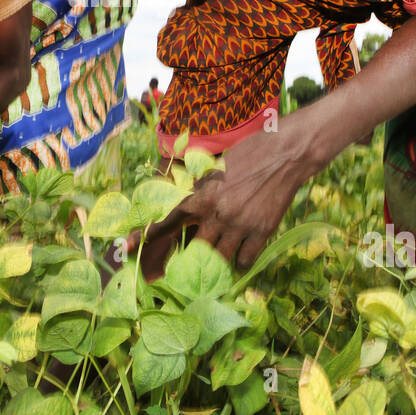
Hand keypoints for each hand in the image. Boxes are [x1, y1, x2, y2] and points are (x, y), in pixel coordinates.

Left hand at [126, 124, 315, 279]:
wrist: (286, 153)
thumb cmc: (250, 151)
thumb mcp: (215, 166)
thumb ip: (199, 186)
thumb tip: (185, 199)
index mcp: (201, 195)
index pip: (166, 220)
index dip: (146, 235)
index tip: (129, 247)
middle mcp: (216, 214)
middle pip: (194, 249)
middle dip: (191, 256)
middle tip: (189, 262)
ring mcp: (239, 226)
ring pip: (219, 259)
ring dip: (217, 261)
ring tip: (217, 261)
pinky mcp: (261, 232)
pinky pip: (244, 261)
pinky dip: (240, 263)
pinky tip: (240, 257)